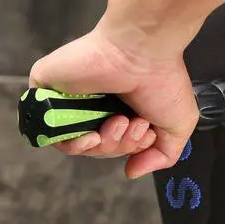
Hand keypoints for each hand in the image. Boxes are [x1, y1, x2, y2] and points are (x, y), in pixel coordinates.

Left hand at [29, 0, 199, 178]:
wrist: (143, 51)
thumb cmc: (164, 83)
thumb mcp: (177, 128)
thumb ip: (161, 157)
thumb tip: (130, 172)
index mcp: (121, 109)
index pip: (115, 144)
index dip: (130, 148)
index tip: (146, 131)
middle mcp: (94, 104)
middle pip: (97, 148)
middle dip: (119, 146)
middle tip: (135, 124)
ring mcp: (70, 98)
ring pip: (76, 144)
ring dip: (103, 145)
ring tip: (120, 122)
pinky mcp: (47, 91)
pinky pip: (50, 131)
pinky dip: (71, 143)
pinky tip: (91, 137)